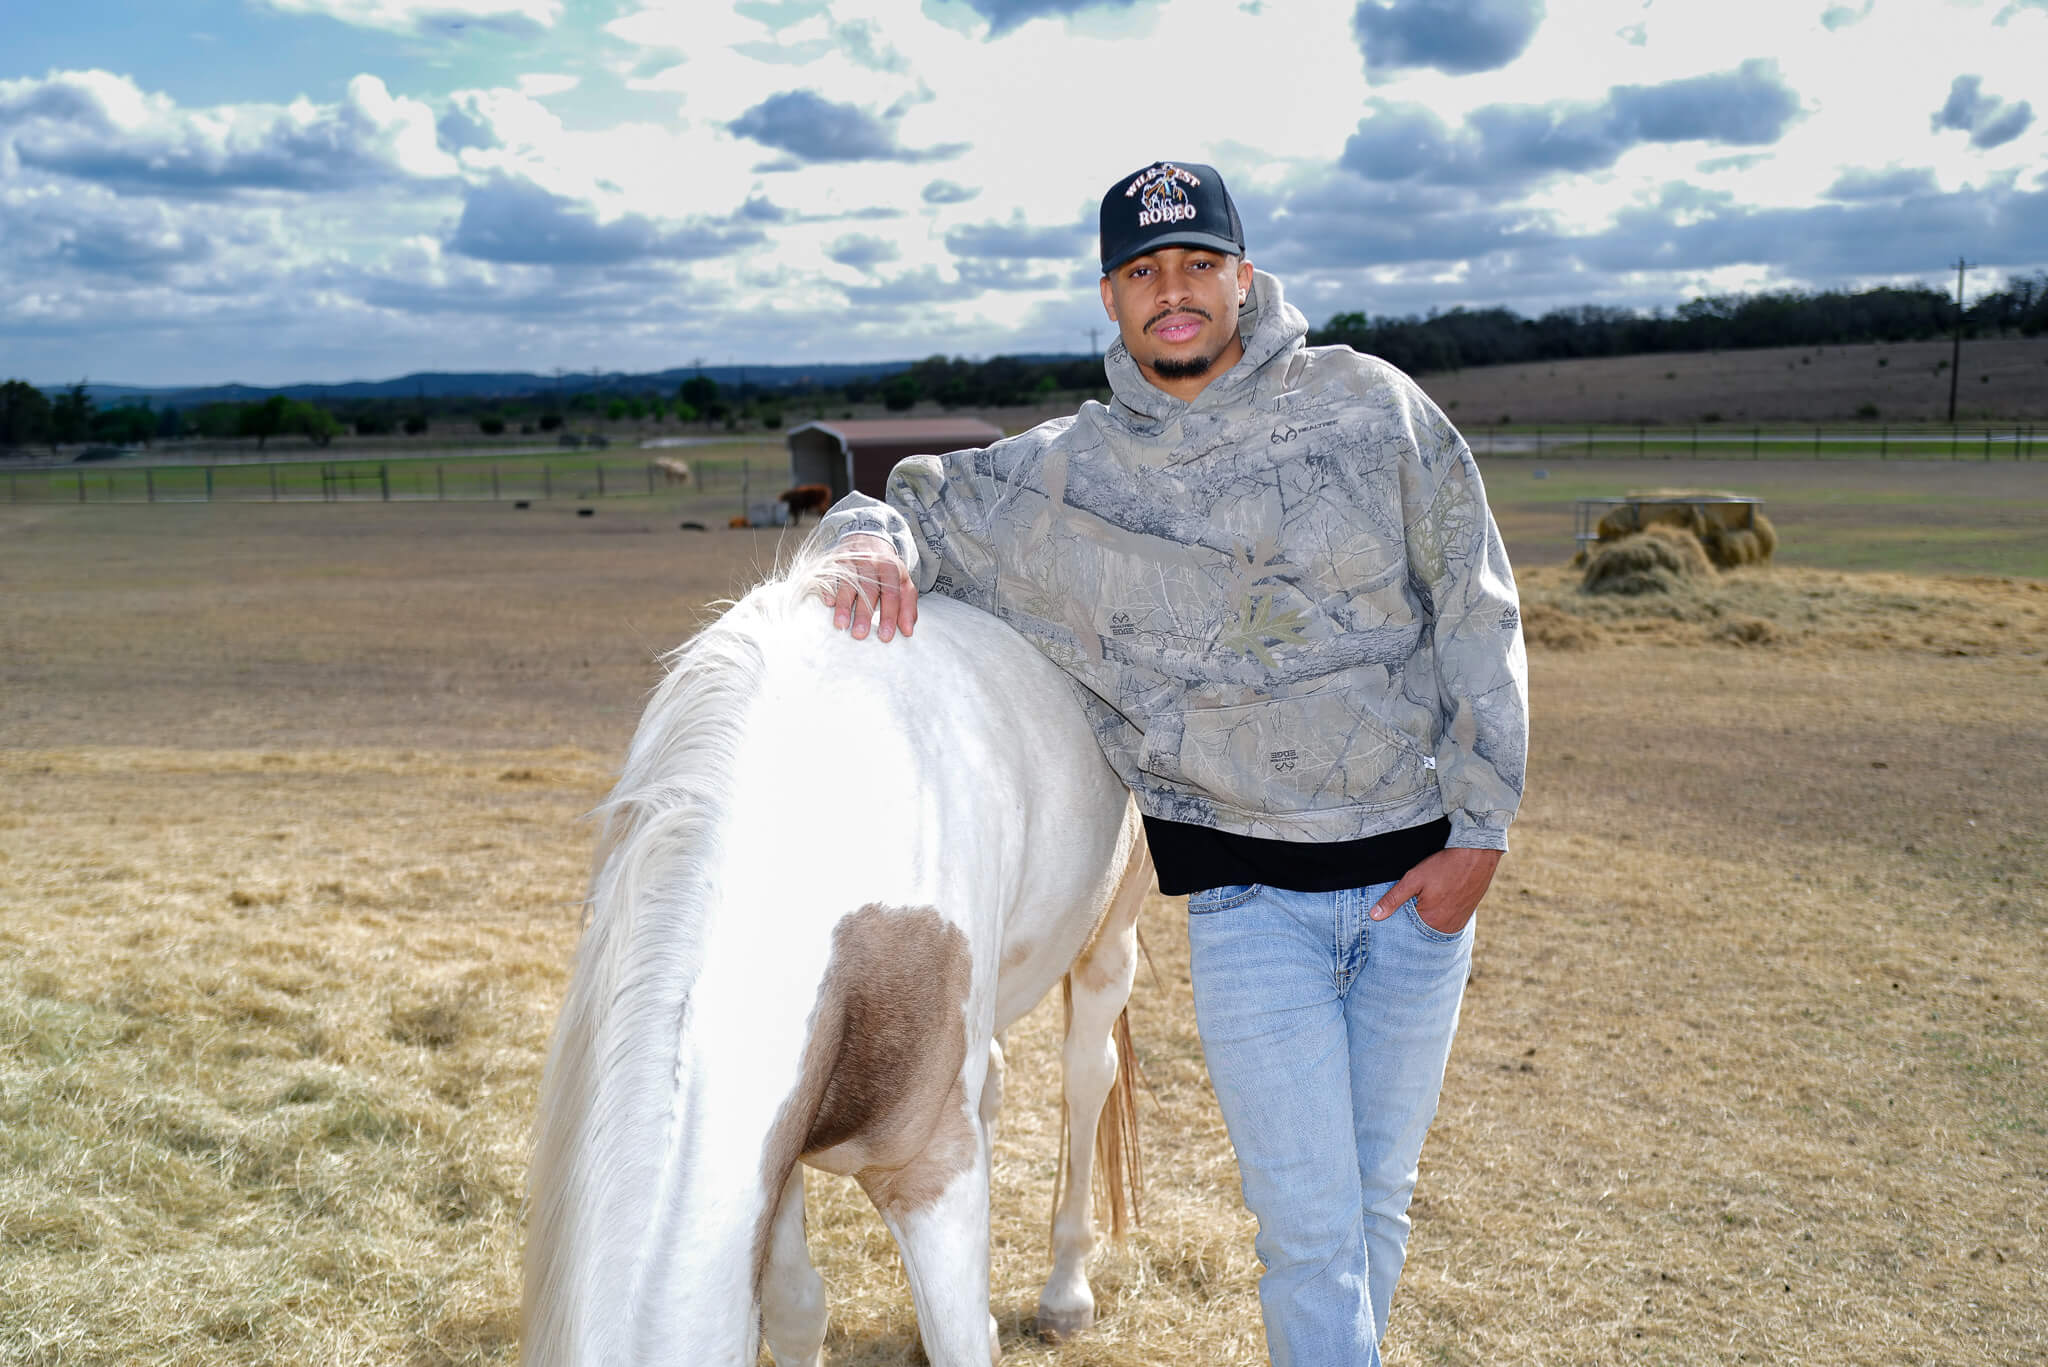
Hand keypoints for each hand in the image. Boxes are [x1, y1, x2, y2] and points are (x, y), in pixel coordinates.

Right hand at [825, 534, 917, 641]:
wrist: (866, 539)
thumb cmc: (885, 569)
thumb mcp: (902, 582)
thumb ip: (907, 605)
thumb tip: (908, 631)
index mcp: (891, 568)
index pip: (892, 594)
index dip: (889, 616)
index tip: (885, 636)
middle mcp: (872, 563)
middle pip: (869, 590)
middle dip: (865, 613)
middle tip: (860, 634)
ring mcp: (852, 560)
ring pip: (848, 583)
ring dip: (845, 605)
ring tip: (841, 625)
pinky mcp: (835, 560)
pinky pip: (830, 574)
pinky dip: (828, 588)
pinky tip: (828, 603)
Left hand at [1368, 846, 1501, 934]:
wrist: (1477, 855)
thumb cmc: (1445, 866)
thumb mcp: (1414, 879)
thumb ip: (1393, 899)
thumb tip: (1374, 916)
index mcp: (1430, 922)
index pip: (1406, 932)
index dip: (1398, 922)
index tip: (1396, 914)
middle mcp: (1446, 928)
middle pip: (1421, 931)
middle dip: (1412, 922)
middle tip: (1413, 906)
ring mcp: (1458, 924)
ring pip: (1434, 927)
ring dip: (1427, 920)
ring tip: (1426, 903)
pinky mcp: (1465, 917)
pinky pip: (1447, 923)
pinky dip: (1439, 917)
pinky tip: (1437, 904)